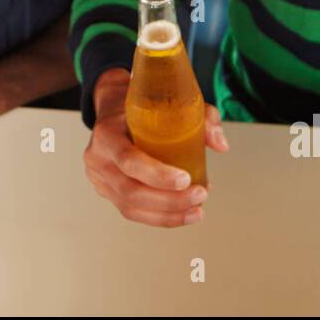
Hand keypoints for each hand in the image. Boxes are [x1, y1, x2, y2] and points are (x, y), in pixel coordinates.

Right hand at [83, 68, 229, 226]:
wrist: (114, 107)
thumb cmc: (143, 105)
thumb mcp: (170, 101)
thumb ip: (200, 118)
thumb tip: (221, 145)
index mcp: (107, 133)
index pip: (128, 160)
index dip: (157, 175)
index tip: (186, 179)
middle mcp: (98, 159)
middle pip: (130, 191)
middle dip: (169, 200)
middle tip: (200, 195)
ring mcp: (99, 179)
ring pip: (131, 207)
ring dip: (168, 214)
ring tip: (197, 210)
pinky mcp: (107, 191)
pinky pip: (132, 211)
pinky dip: (159, 217)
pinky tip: (183, 215)